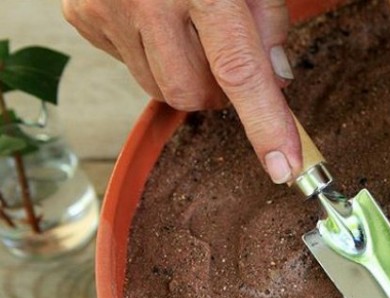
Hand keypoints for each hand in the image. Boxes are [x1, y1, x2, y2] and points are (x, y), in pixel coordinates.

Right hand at [62, 0, 299, 183]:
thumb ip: (269, 16)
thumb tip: (276, 76)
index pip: (241, 73)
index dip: (266, 125)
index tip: (285, 167)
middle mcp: (147, 3)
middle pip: (191, 94)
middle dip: (218, 91)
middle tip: (228, 59)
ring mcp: (108, 11)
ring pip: (158, 86)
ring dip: (185, 72)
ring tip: (190, 29)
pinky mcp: (84, 15)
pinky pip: (127, 62)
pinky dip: (151, 53)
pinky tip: (157, 20)